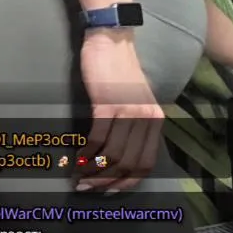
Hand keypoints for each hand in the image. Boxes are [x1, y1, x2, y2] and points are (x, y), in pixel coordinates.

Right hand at [76, 31, 162, 192]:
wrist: (111, 41)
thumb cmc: (120, 74)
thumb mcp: (136, 103)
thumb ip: (134, 128)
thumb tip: (119, 161)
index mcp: (155, 120)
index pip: (146, 163)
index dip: (127, 182)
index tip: (109, 190)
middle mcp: (146, 117)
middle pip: (129, 163)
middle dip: (106, 181)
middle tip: (87, 188)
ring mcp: (127, 110)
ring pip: (112, 154)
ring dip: (93, 171)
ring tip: (79, 177)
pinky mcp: (107, 103)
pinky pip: (97, 138)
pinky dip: (86, 153)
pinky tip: (77, 158)